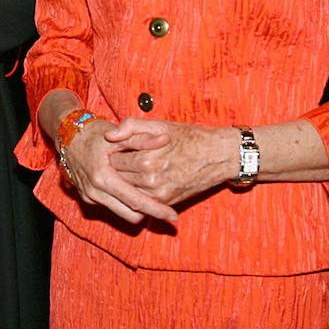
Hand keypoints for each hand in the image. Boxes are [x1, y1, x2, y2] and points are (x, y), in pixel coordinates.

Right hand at [61, 117, 178, 224]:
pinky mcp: (86, 197)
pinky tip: (134, 194)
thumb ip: (142, 139)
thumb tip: (165, 140)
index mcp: (103, 177)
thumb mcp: (119, 135)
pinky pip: (111, 207)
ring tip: (154, 202)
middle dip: (150, 215)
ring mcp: (89, 196)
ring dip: (137, 210)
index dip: (157, 210)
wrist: (66, 135)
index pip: (136, 202)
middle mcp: (94, 191)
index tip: (173, 216)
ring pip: (121, 214)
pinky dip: (124, 204)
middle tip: (167, 211)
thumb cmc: (94, 132)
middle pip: (130, 215)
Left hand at [105, 118, 236, 206]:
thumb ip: (131, 127)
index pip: (113, 159)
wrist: (219, 156)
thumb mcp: (159, 125)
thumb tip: (109, 136)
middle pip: (118, 176)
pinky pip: (142, 199)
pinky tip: (143, 178)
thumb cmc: (189, 137)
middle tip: (122, 156)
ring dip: (126, 180)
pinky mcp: (166, 202)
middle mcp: (150, 180)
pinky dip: (138, 190)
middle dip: (117, 166)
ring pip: (127, 189)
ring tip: (132, 166)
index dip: (113, 151)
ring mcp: (159, 194)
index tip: (117, 146)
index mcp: (145, 160)